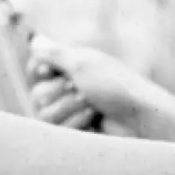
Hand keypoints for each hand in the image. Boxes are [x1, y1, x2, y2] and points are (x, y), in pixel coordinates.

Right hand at [25, 36, 169, 137]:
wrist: (139, 117)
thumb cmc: (114, 85)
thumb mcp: (82, 62)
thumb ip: (53, 53)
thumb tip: (35, 41)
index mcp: (71, 67)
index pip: (36, 67)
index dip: (38, 71)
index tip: (48, 72)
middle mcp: (68, 89)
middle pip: (37, 94)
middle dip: (59, 93)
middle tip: (83, 91)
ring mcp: (72, 113)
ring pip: (45, 114)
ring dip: (69, 108)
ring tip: (92, 106)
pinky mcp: (76, 133)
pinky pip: (58, 132)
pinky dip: (76, 122)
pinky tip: (94, 121)